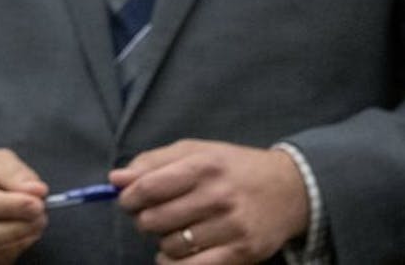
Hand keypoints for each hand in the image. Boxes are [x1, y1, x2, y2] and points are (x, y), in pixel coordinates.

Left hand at [109, 139, 308, 263]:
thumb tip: (115, 178)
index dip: (129, 197)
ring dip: (163, 241)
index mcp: (203, 166)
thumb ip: (153, 162)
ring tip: (174, 230)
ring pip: (171, 245)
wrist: (289, 189)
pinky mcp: (242, 253)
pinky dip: (174, 264)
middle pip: (155, 219)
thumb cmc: (232, 167)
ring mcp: (231, 227)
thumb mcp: (195, 151)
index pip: (149, 187)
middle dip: (144, 220)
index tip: (127, 200)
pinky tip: (175, 255)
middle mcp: (217, 196)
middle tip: (153, 215)